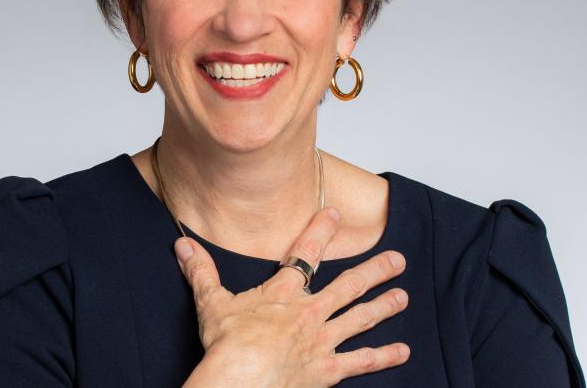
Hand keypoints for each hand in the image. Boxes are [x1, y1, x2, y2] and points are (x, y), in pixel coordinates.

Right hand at [176, 207, 409, 386]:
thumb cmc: (227, 344)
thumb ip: (201, 271)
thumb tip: (183, 244)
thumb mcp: (210, 301)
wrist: (241, 378)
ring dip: (384, 306)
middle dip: (375, 270)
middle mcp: (309, 312)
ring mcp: (322, 340)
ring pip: (360, 318)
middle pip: (349, 285)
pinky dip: (383, 356)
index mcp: (283, 292)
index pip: (306, 253)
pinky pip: (361, 361)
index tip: (336, 215)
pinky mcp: (327, 370)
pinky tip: (402, 350)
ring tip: (403, 296)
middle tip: (398, 260)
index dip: (321, 231)